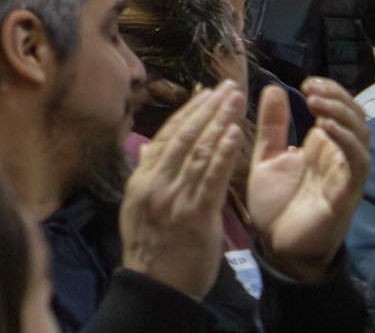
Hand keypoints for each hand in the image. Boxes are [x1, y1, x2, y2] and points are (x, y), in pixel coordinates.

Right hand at [119, 80, 245, 298]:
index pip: (166, 136)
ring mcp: (174, 197)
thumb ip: (147, 175)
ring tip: (236, 100)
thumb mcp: (138, 207)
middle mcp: (156, 183)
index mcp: (142, 179)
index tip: (206, 92)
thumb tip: (149, 147)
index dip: (188, 112)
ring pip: (199, 151)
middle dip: (207, 108)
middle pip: (184, 136)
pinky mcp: (196, 214)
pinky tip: (235, 133)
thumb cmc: (151, 248)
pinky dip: (223, 152)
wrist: (156, 287)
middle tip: (228, 86)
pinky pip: (211, 177)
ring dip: (220, 121)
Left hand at [249, 78, 369, 282]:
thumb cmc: (275, 204)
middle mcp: (338, 158)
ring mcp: (345, 176)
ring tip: (317, 102)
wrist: (274, 247)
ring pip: (361, 137)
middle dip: (337, 98)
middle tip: (311, 88)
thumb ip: (272, 125)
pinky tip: (326, 128)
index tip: (307, 81)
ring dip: (342, 115)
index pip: (340, 110)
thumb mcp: (266, 156)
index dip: (330, 91)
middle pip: (356, 118)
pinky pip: (357, 164)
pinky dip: (346, 141)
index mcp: (321, 147)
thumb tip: (273, 87)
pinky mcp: (346, 194)